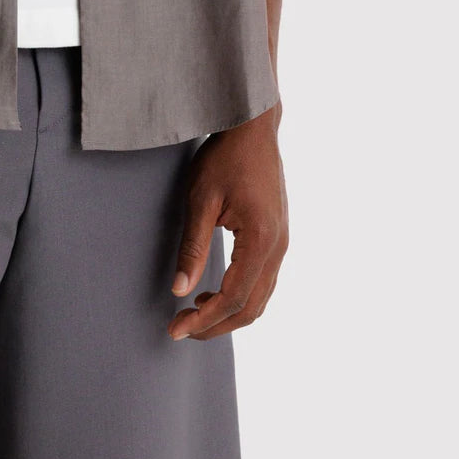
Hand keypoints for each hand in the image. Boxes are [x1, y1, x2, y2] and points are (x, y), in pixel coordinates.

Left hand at [168, 103, 288, 340]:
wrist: (252, 128)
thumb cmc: (224, 157)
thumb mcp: (200, 199)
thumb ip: (192, 247)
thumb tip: (179, 290)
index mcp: (261, 239)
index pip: (233, 297)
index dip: (204, 320)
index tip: (175, 330)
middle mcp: (279, 247)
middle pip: (251, 307)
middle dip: (216, 324)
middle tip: (181, 329)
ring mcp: (283, 243)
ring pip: (261, 298)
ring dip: (228, 313)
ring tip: (193, 313)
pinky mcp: (278, 237)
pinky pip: (264, 281)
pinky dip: (240, 297)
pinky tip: (213, 290)